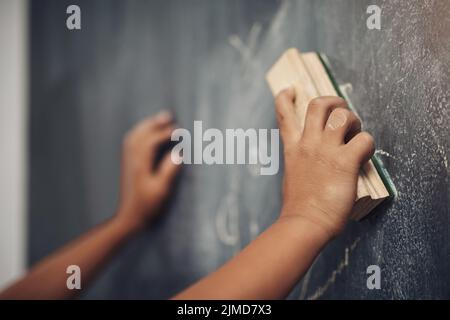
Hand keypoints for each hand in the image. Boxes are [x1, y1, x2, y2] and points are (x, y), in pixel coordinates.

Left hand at [115, 111, 180, 230]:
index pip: (152, 141)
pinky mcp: (127, 164)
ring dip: (147, 126)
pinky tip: (145, 132)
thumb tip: (179, 153)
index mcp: (141, 164)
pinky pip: (131, 142)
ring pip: (135, 136)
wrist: (129, 217)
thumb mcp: (161, 190)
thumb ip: (169, 170)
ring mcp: (128, 161)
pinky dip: (139, 133)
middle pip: (141, 134)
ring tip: (159, 119)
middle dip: (155, 123)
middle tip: (169, 116)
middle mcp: (132, 159)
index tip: (180, 131)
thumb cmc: (148, 205)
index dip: (166, 133)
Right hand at [275, 88, 374, 237]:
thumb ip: (301, 161)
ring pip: (342, 115)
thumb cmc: (299, 207)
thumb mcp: (293, 176)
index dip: (285, 97)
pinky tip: (365, 156)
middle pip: (318, 104)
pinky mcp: (345, 161)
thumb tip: (316, 159)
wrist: (304, 223)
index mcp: (293, 148)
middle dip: (333, 101)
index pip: (283, 114)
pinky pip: (364, 139)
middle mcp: (308, 144)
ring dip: (354, 120)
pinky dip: (368, 144)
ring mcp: (325, 151)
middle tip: (342, 111)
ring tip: (356, 134)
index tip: (291, 90)